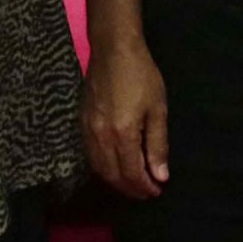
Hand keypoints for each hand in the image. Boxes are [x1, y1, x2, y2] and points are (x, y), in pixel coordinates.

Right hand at [82, 33, 169, 198]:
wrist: (113, 49)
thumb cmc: (141, 75)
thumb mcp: (157, 109)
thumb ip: (158, 145)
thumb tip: (161, 176)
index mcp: (122, 133)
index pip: (132, 173)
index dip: (144, 187)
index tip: (157, 191)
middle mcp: (101, 136)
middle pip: (112, 176)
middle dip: (130, 188)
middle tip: (146, 191)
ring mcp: (88, 129)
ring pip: (99, 168)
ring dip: (115, 180)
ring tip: (132, 182)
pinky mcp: (81, 122)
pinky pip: (90, 154)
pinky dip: (103, 167)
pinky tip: (115, 164)